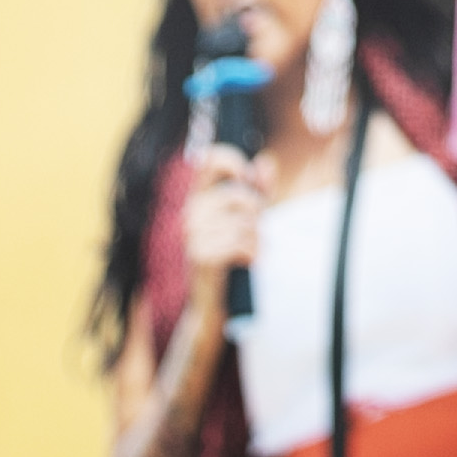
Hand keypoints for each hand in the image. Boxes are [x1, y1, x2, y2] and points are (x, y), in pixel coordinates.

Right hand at [180, 145, 267, 282]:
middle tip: (257, 230)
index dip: (232, 160)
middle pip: (239, 196)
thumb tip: (266, 160)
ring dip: (257, 239)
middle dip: (257, 213)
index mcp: (199, 196)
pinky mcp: (200, 254)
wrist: (212, 296)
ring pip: (244, 223)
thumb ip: (259, 188)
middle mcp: (191, 211)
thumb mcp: (248, 216)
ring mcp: (193, 233)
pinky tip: (248, 261)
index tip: (247, 177)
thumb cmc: (231, 251)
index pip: (209, 160)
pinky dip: (252, 253)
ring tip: (252, 249)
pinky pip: (240, 244)